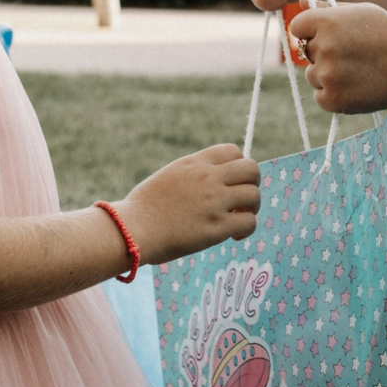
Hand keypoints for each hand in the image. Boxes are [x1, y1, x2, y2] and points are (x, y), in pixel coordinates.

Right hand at [119, 144, 261, 264]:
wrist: (132, 229)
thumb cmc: (143, 208)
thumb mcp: (168, 177)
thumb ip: (192, 175)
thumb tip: (211, 181)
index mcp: (194, 163)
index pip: (233, 150)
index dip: (238, 166)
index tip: (231, 181)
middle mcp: (208, 178)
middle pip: (251, 169)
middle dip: (252, 183)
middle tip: (241, 200)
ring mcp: (214, 202)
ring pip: (254, 196)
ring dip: (251, 208)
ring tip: (238, 218)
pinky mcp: (217, 227)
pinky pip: (249, 222)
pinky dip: (246, 229)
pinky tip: (234, 235)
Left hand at [290, 2, 386, 113]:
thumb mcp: (360, 11)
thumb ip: (326, 7)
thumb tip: (301, 1)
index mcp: (326, 21)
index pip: (297, 26)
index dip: (310, 30)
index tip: (328, 34)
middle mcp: (323, 48)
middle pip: (305, 51)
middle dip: (322, 52)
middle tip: (351, 54)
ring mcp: (327, 76)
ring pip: (312, 74)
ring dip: (327, 74)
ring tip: (356, 71)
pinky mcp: (332, 100)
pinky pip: (320, 95)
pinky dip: (333, 93)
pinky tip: (355, 86)